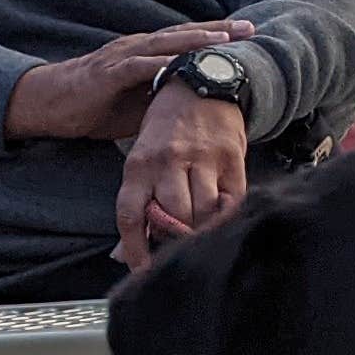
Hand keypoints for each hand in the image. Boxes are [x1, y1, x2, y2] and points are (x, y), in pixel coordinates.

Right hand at [2, 21, 253, 143]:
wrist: (51, 104)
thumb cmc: (94, 105)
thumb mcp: (138, 105)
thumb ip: (164, 100)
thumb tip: (195, 110)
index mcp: (146, 54)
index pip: (187, 43)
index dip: (216, 39)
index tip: (247, 38)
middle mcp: (138, 47)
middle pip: (184, 35)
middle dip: (218, 32)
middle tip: (249, 28)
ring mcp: (124, 56)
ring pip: (166, 43)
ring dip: (196, 40)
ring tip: (225, 39)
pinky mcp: (109, 72)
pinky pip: (139, 64)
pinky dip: (161, 61)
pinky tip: (181, 62)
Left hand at [117, 92, 248, 268]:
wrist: (204, 83)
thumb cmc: (167, 127)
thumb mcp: (142, 157)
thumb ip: (137, 205)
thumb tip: (123, 254)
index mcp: (140, 162)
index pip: (132, 214)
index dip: (135, 249)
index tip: (141, 271)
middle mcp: (170, 160)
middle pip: (172, 217)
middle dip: (174, 237)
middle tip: (177, 241)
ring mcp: (203, 159)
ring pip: (202, 212)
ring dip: (200, 229)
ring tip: (198, 230)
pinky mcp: (231, 159)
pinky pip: (231, 202)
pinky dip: (224, 217)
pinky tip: (219, 220)